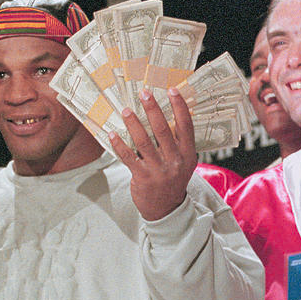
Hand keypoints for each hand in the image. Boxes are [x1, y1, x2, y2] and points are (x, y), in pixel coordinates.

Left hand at [109, 88, 196, 220]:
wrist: (166, 209)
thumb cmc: (172, 179)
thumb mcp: (182, 162)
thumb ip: (176, 143)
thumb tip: (161, 115)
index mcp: (188, 154)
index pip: (186, 126)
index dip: (179, 107)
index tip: (172, 90)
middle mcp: (175, 161)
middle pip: (163, 129)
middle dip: (153, 109)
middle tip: (144, 93)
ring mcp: (159, 170)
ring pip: (144, 141)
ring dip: (133, 123)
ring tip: (125, 110)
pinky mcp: (143, 177)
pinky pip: (128, 157)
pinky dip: (119, 144)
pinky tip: (112, 134)